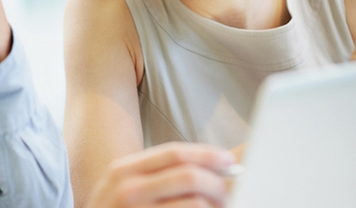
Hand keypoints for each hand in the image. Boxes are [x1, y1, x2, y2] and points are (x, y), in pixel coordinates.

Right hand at [84, 142, 235, 207]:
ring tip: (221, 207)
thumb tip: (203, 166)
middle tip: (231, 189)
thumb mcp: (124, 187)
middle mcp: (127, 190)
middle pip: (188, 176)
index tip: (228, 160)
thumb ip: (155, 174)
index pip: (174, 153)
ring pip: (193, 203)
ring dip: (214, 205)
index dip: (206, 154)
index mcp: (124, 170)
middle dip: (218, 182)